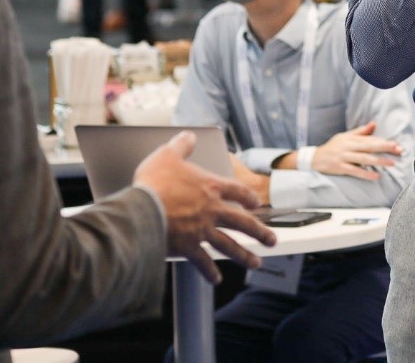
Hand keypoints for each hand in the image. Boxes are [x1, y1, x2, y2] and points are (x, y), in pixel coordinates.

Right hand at [133, 132, 275, 283]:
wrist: (143, 209)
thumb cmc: (154, 181)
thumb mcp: (168, 154)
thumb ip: (181, 145)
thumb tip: (189, 135)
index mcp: (210, 187)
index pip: (237, 192)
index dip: (248, 198)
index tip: (257, 204)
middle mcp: (212, 210)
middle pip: (242, 222)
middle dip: (259, 232)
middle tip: (272, 240)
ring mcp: (202, 230)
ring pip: (230, 245)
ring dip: (245, 256)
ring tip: (256, 263)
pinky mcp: (189, 247)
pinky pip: (204, 261)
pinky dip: (210, 271)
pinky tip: (216, 278)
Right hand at [312, 121, 403, 180]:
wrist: (314, 158)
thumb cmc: (333, 147)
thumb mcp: (345, 136)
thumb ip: (360, 132)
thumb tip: (374, 124)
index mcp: (351, 138)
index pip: (370, 139)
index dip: (383, 142)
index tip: (396, 145)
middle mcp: (348, 146)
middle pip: (369, 146)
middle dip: (384, 147)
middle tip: (397, 149)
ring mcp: (344, 157)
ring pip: (364, 158)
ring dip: (378, 160)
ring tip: (390, 163)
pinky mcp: (340, 167)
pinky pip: (355, 171)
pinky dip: (366, 174)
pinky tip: (376, 176)